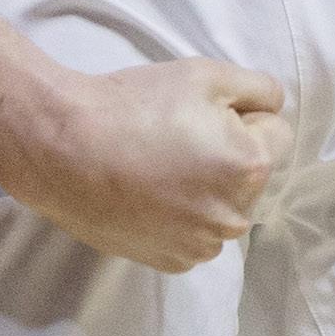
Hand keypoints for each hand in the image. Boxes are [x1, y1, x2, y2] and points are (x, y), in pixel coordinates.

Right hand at [0, 59, 285, 273]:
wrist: (58, 147)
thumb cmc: (129, 105)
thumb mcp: (202, 73)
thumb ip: (259, 87)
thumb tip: (273, 108)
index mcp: (251, 166)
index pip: (276, 133)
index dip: (238, 115)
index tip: (195, 113)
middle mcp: (235, 215)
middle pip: (248, 175)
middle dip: (222, 156)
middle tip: (169, 138)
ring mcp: (201, 245)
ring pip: (219, 207)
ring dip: (200, 190)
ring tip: (150, 168)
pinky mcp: (171, 261)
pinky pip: (191, 235)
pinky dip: (175, 218)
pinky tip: (142, 196)